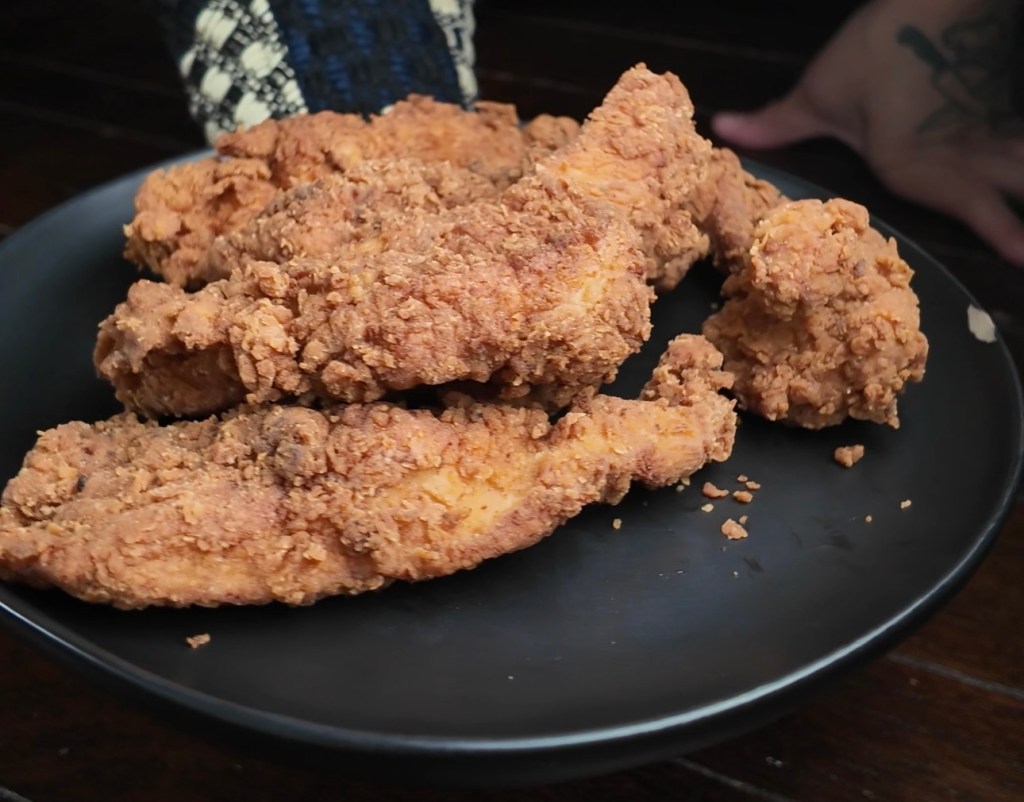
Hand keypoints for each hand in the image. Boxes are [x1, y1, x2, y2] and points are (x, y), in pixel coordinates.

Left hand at [711, 0, 1023, 266]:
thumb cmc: (880, 45)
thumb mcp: (821, 90)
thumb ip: (777, 122)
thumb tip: (720, 128)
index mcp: (914, 163)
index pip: (957, 205)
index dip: (1002, 233)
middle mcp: (956, 154)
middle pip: (1003, 189)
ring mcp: (982, 126)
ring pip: (1018, 163)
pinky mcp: (995, 101)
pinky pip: (1014, 138)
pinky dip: (1021, 152)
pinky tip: (1022, 165)